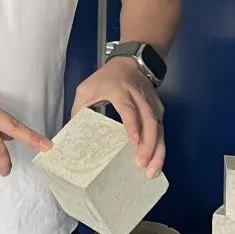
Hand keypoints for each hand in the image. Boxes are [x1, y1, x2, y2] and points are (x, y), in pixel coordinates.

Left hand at [71, 57, 164, 178]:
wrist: (130, 63)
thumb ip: (79, 109)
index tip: (133, 142)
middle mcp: (140, 97)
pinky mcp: (158, 110)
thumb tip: (73, 133)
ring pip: (159, 128)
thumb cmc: (106, 78)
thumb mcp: (86, 88)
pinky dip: (160, 148)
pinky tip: (156, 163)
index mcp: (120, 90)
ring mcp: (152, 104)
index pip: (129, 109)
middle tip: (142, 165)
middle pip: (149, 121)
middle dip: (148, 144)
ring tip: (152, 171)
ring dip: (157, 150)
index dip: (132, 125)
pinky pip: (161, 130)